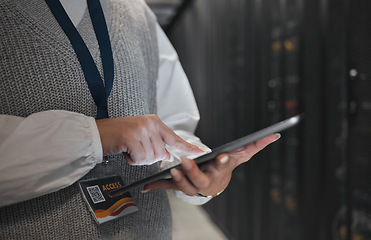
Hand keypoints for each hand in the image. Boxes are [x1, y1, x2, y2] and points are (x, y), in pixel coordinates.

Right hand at [96, 114, 204, 164]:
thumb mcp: (140, 135)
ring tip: (128, 148)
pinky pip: (140, 158)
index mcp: (154, 122)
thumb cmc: (118, 135)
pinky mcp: (132, 137)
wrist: (97, 132)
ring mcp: (141, 130)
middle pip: (160, 153)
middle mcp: (149, 124)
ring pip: (151, 157)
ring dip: (139, 159)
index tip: (202, 152)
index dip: (189, 147)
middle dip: (148, 157)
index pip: (175, 138)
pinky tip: (125, 150)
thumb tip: (167, 155)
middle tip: (134, 149)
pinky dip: (132, 159)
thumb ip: (156, 143)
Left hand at [142, 133, 279, 195]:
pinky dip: (157, 187)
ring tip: (171, 170)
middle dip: (194, 172)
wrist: (213, 183)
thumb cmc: (223, 167)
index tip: (223, 155)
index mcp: (220, 173)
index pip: (224, 167)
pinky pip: (167, 187)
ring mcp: (191, 186)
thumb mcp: (240, 156)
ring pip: (184, 187)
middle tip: (186, 161)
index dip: (224, 162)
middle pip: (200, 180)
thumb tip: (277, 135)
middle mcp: (207, 182)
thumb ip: (257, 146)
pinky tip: (146, 187)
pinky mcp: (177, 185)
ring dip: (177, 180)